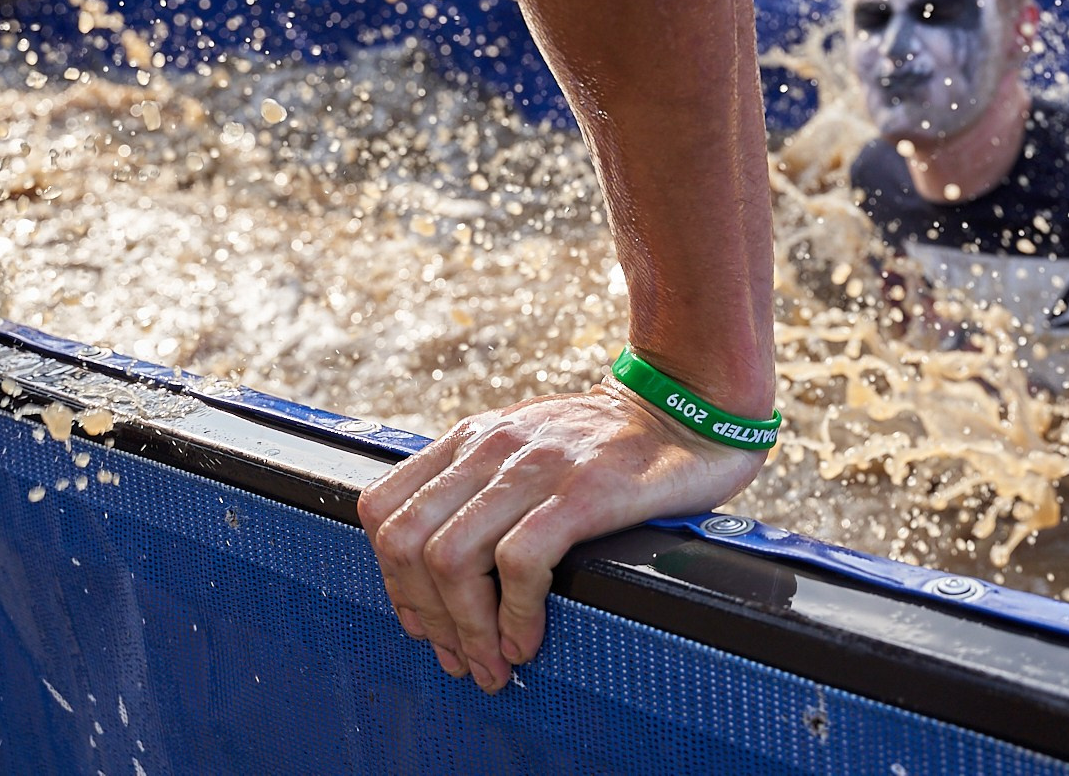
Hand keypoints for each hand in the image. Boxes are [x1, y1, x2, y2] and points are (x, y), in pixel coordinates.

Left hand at [357, 381, 765, 690]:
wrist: (685, 407)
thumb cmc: (609, 445)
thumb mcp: (526, 447)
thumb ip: (481, 489)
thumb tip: (443, 578)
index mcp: (470, 439)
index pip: (383, 510)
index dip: (392, 581)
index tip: (426, 625)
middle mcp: (491, 446)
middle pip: (406, 542)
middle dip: (425, 616)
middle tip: (462, 657)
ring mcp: (536, 466)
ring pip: (451, 557)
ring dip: (466, 628)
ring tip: (494, 661)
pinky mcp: (583, 491)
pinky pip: (520, 562)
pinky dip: (515, 614)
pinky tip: (528, 638)